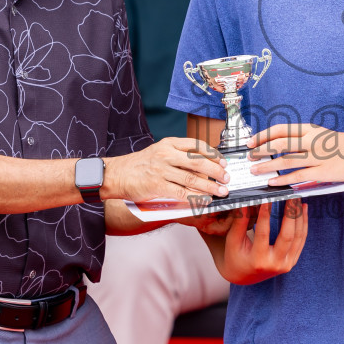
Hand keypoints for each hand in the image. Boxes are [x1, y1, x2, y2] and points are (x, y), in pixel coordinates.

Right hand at [102, 138, 228, 202]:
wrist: (117, 174)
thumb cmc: (140, 164)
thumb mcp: (159, 151)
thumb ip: (178, 156)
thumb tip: (203, 167)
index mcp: (168, 143)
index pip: (196, 145)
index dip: (213, 154)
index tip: (223, 161)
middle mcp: (166, 154)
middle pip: (198, 162)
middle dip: (216, 171)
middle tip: (226, 178)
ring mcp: (161, 170)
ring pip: (192, 179)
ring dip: (209, 187)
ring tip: (220, 191)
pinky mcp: (157, 186)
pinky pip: (181, 192)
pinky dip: (195, 197)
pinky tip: (204, 200)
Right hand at [202, 200, 308, 284]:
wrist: (244, 276)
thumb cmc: (235, 257)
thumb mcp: (233, 242)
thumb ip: (240, 223)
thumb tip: (245, 202)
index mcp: (258, 261)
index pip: (263, 234)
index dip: (265, 215)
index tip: (268, 199)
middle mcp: (275, 264)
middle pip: (287, 236)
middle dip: (290, 214)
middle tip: (291, 197)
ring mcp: (286, 264)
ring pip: (297, 238)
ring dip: (300, 218)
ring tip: (298, 201)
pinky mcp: (292, 262)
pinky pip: (300, 241)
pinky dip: (303, 225)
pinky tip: (302, 212)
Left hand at [249, 123, 343, 185]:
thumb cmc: (341, 145)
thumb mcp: (321, 134)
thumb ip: (302, 138)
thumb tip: (278, 145)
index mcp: (310, 129)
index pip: (281, 130)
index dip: (263, 135)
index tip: (251, 141)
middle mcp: (311, 141)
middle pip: (279, 144)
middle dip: (261, 150)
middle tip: (249, 156)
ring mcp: (316, 157)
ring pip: (285, 161)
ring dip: (267, 166)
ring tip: (255, 170)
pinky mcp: (321, 172)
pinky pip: (297, 176)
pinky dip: (282, 180)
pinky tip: (272, 182)